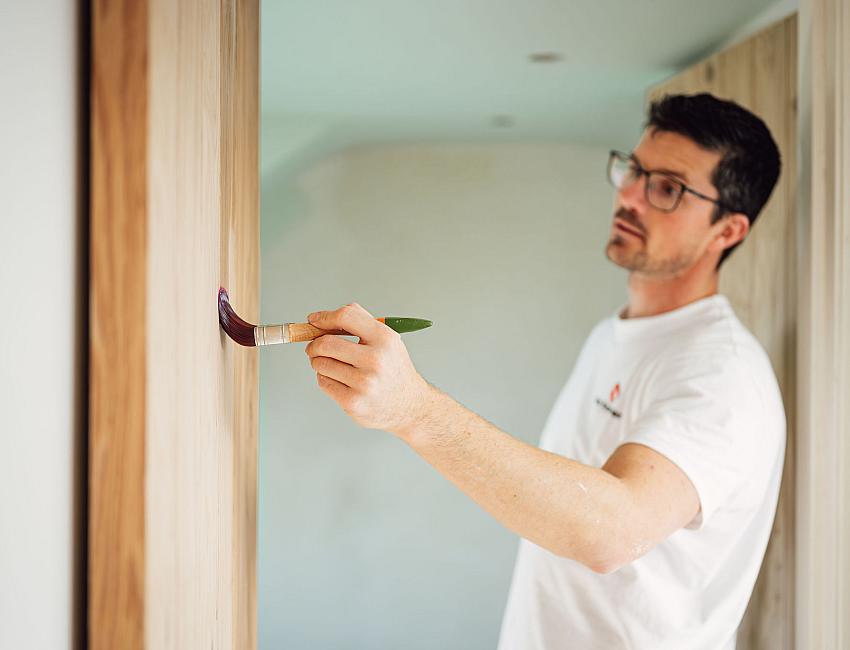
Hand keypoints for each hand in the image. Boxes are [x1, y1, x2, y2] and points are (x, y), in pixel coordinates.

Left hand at [304, 302, 431, 435]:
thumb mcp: (387, 339)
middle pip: (326, 344)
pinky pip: (324, 383)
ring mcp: (364, 383)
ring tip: (334, 366)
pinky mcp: (353, 402)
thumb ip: (360, 322)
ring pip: (321, 364)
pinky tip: (340, 381)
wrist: (409, 405)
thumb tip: (325, 317)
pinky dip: (326, 379)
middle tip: (314, 348)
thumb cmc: (393, 370)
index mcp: (384, 339)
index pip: (346, 317)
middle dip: (314, 345)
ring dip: (320, 363)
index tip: (314, 320)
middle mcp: (376, 360)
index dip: (324, 317)